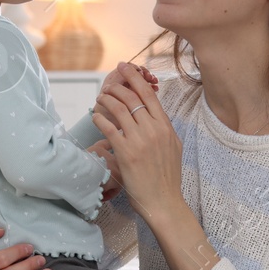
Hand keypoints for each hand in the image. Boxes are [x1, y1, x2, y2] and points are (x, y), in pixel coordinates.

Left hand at [91, 69, 182, 222]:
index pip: (149, 94)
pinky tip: (95, 115)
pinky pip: (109, 127)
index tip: (126, 68)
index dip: (135, 78)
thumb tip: (156, 116)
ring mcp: (139, 140)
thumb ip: (164, 129)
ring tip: (100, 97)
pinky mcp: (126, 152)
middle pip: (132, 97)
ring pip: (119, 109)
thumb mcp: (173, 147)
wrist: (163, 201)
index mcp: (165, 126)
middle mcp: (153, 129)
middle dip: (118, 84)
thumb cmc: (167, 178)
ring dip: (107, 99)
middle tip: (109, 82)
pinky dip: (100, 118)